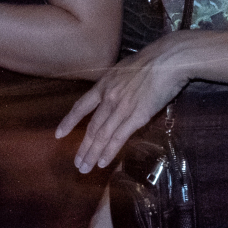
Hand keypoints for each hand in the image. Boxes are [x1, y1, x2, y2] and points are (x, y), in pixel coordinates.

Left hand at [56, 32, 194, 172]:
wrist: (168, 59)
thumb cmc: (150, 61)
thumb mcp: (123, 69)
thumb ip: (115, 84)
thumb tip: (112, 92)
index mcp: (104, 84)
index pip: (81, 106)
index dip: (69, 121)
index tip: (59, 135)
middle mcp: (109, 97)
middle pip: (91, 127)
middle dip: (83, 147)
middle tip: (77, 163)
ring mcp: (122, 107)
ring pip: (102, 135)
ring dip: (92, 154)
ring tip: (85, 168)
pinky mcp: (138, 116)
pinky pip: (119, 137)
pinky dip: (109, 151)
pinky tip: (103, 162)